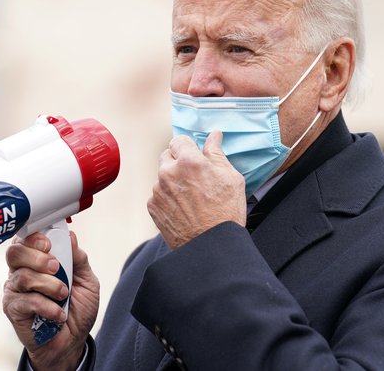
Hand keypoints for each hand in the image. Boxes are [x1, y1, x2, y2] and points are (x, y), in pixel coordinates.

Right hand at [3, 231, 98, 370]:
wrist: (72, 341)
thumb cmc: (77, 308)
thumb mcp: (87, 280)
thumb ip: (78, 258)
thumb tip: (71, 236)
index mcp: (36, 258)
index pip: (25, 238)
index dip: (34, 237)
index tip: (49, 243)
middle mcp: (21, 270)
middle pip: (15, 252)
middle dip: (38, 257)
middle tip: (57, 268)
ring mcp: (14, 289)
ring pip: (23, 276)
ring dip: (49, 284)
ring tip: (64, 294)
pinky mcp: (13, 308)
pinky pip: (26, 301)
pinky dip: (47, 306)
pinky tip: (59, 313)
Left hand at [147, 131, 246, 248]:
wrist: (211, 247)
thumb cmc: (225, 212)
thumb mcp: (231, 178)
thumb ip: (217, 153)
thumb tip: (213, 136)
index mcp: (189, 161)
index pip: (180, 140)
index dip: (189, 148)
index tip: (195, 156)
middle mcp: (168, 172)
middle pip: (167, 156)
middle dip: (178, 162)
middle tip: (194, 177)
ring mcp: (158, 190)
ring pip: (162, 176)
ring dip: (173, 181)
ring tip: (191, 198)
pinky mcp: (153, 206)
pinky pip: (158, 195)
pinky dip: (167, 198)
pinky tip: (183, 209)